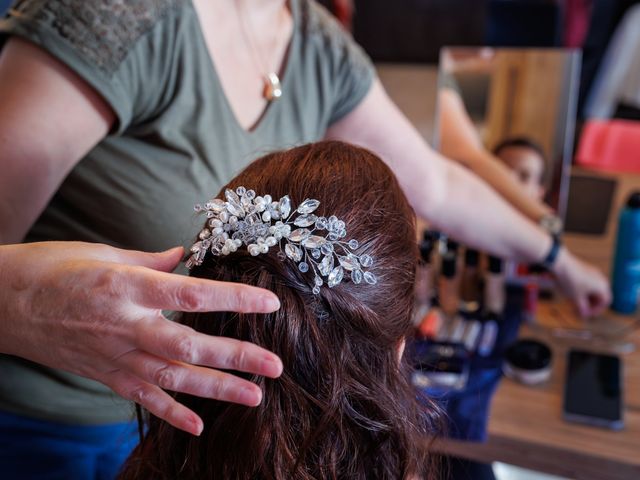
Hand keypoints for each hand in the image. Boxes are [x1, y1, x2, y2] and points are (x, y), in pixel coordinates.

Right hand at [0, 242, 282, 435]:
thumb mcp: (104, 253)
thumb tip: (185, 258)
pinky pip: (141, 398)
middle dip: (235, 358)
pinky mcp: (104, 374)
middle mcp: (125, 324)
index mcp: (128, 286)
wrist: (3, 302)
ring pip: (172, 378)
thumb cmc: (53, 268)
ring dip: (216, 389)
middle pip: (189, 346)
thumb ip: (151, 261)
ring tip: (254, 397)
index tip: (269, 304)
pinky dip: (171, 413)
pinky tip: (199, 425)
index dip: (234, 301)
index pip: (193, 295)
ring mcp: (114, 354)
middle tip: (274, 367)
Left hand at [553, 248, 611, 316]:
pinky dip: (582, 289)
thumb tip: (584, 314)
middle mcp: (601, 278)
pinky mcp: (585, 268)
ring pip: (593, 289)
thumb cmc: (570, 282)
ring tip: (574, 302)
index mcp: (602, 286)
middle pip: (599, 295)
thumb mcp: (576, 298)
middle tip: (579, 309)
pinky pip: (587, 282)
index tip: (586, 314)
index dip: (596, 310)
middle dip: (590, 304)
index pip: (605, 301)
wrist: (561, 263)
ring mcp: (593, 272)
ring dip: (586, 297)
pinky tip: (571, 293)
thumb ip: (582, 308)